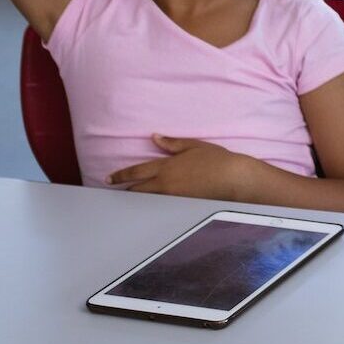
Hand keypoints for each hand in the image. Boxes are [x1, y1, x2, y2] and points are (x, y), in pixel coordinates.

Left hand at [109, 136, 247, 197]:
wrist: (233, 178)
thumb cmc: (216, 159)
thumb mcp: (193, 146)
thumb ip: (172, 143)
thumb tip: (155, 137)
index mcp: (166, 166)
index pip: (137, 171)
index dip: (121, 176)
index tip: (109, 179)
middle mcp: (166, 183)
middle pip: (138, 190)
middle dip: (126, 191)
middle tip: (115, 192)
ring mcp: (173, 197)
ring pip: (148, 200)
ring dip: (138, 199)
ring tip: (129, 200)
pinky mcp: (182, 205)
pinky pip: (162, 205)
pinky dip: (154, 204)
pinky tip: (151, 205)